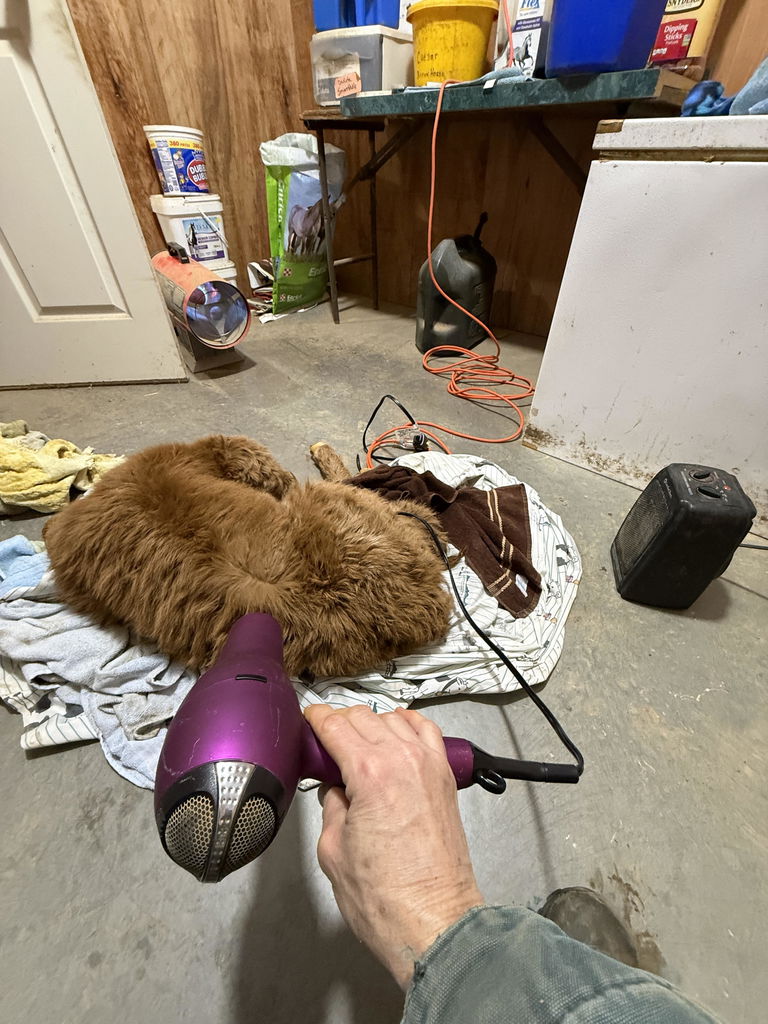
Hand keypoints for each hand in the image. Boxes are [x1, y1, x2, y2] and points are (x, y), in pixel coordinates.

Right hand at [304, 705, 483, 988]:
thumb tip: (335, 790)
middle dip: (340, 722)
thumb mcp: (332, 850)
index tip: (309, 720)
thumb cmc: (388, 898)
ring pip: (394, 719)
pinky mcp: (445, 779)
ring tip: (356, 741)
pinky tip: (396, 732)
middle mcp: (403, 761)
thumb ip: (330, 807)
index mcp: (369, 774)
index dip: (316, 718)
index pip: (336, 725)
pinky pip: (427, 731)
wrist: (433, 922)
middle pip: (364, 717)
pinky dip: (408, 725)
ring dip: (371, 723)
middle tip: (325, 740)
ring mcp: (429, 766)